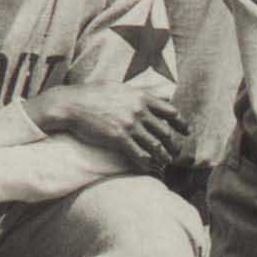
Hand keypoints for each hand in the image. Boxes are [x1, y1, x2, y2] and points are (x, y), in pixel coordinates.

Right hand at [44, 83, 187, 170]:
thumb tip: (146, 95)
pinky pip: (139, 154)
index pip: (170, 111)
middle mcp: (138, 110)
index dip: (181, 123)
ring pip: (155, 145)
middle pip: (165, 131)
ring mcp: (129, 124)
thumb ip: (134, 93)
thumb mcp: (117, 87)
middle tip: (176, 153)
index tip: (186, 131)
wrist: (71, 104)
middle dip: (173, 144)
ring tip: (165, 163)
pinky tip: (149, 169)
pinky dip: (147, 163)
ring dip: (163, 157)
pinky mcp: (118, 138)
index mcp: (140, 97)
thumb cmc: (90, 95)